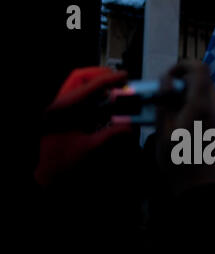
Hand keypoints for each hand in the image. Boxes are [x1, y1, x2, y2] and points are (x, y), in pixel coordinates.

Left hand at [34, 67, 131, 186]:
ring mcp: (60, 110)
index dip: (108, 79)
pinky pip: (81, 102)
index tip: (123, 76)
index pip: (87, 85)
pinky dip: (95, 101)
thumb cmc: (59, 164)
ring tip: (116, 92)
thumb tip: (129, 127)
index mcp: (61, 108)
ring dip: (98, 89)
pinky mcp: (63, 118)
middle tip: (118, 80)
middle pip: (79, 78)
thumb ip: (111, 135)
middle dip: (100, 76)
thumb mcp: (89, 148)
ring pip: (80, 89)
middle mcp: (58, 105)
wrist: (46, 176)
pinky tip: (107, 107)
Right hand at [155, 61, 214, 194]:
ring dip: (188, 94)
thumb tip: (166, 82)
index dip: (182, 66)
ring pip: (206, 93)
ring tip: (171, 110)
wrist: (201, 189)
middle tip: (165, 95)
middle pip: (203, 79)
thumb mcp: (163, 132)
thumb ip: (165, 103)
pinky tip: (182, 122)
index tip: (167, 79)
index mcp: (200, 106)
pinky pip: (208, 106)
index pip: (200, 68)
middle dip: (183, 80)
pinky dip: (195, 105)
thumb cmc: (178, 163)